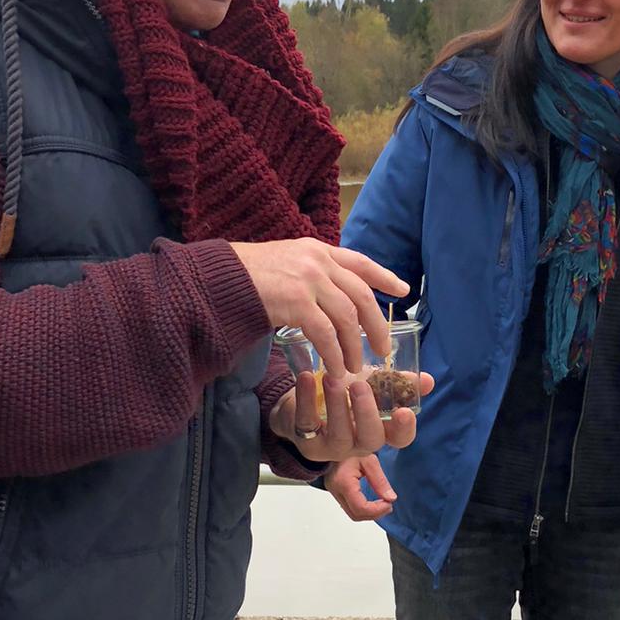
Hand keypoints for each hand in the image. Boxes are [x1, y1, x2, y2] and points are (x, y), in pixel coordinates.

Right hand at [230, 239, 407, 377]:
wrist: (217, 279)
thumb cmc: (245, 276)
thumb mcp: (285, 263)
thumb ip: (310, 273)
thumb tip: (331, 295)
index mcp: (317, 249)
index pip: (360, 261)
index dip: (384, 276)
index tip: (403, 290)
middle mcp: (318, 261)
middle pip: (361, 295)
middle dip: (376, 325)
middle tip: (383, 348)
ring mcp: (308, 280)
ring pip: (347, 318)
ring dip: (354, 347)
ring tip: (356, 367)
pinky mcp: (297, 301)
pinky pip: (326, 333)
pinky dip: (335, 355)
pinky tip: (336, 369)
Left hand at [270, 370, 433, 463]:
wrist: (302, 398)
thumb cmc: (343, 392)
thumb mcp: (370, 383)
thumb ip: (396, 382)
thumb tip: (425, 380)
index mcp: (379, 430)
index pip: (400, 438)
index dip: (405, 428)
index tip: (405, 411)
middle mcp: (359, 444)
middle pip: (371, 440)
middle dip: (367, 414)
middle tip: (360, 386)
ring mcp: (332, 446)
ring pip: (339, 435)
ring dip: (337, 406)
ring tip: (332, 378)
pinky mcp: (306, 440)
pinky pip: (306, 424)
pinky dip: (306, 399)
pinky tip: (306, 378)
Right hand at [325, 454, 398, 520]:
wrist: (335, 441)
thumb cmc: (350, 448)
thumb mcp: (369, 460)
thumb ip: (380, 481)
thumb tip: (391, 498)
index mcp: (343, 482)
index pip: (360, 508)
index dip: (377, 510)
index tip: (389, 503)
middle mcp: (336, 490)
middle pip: (356, 515)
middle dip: (375, 514)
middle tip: (388, 505)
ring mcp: (334, 492)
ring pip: (352, 514)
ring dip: (370, 513)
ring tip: (383, 504)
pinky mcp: (336, 492)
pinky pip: (350, 508)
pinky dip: (363, 509)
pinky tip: (373, 502)